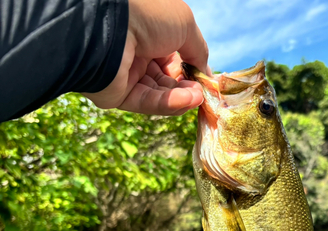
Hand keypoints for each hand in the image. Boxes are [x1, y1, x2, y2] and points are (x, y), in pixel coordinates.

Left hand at [83, 0, 208, 115]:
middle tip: (202, 92)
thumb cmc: (146, 14)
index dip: (190, 69)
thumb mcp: (184, 24)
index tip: (205, 80)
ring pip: (160, 93)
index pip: (173, 57)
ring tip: (197, 98)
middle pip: (167, 78)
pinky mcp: (118, 94)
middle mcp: (136, 53)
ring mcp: (126, 75)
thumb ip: (198, 50)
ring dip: (182, 97)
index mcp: (148, 32)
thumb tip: (206, 73)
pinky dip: (169, 103)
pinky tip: (187, 101)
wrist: (106, 25)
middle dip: (188, 87)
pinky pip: (148, 101)